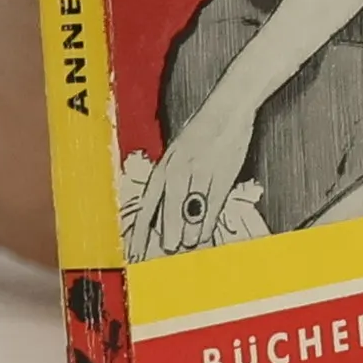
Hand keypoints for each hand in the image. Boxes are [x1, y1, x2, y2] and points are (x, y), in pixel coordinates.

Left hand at [127, 84, 258, 260]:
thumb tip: (164, 215)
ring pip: (192, 212)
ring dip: (190, 232)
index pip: (147, 206)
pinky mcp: (222, 175)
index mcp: (164, 166)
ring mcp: (201, 173)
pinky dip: (207, 223)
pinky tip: (204, 233)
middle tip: (169, 249)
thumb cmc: (201, 132)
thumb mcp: (177, 154)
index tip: (135, 253)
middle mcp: (179, 170)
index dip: (140, 232)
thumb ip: (170, 181)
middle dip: (168, 234)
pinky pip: (213, 206)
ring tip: (188, 245)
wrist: (227, 109)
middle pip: (169, 211)